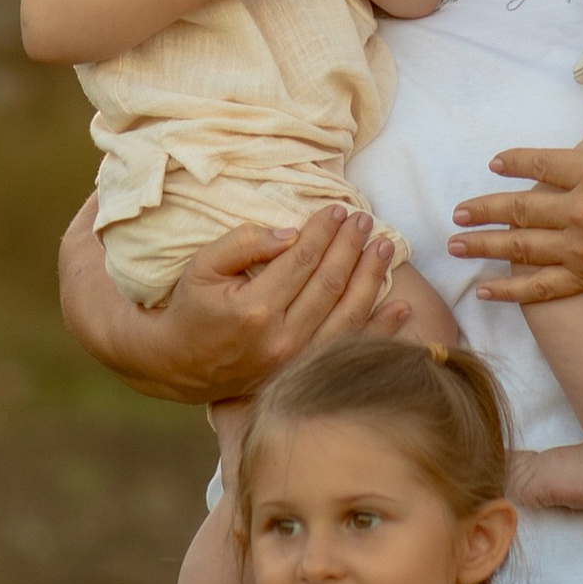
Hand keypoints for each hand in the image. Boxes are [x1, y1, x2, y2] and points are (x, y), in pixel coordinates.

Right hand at [59, 196, 410, 403]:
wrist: (180, 364)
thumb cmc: (192, 307)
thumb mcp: (203, 267)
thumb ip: (243, 244)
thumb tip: (290, 233)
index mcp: (254, 310)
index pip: (301, 262)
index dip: (323, 233)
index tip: (338, 210)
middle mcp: (280, 339)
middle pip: (329, 284)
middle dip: (351, 248)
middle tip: (366, 220)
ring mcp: (296, 361)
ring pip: (347, 315)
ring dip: (371, 278)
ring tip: (384, 247)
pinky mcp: (305, 373)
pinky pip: (350, 347)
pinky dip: (380, 327)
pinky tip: (401, 305)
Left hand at [449, 96, 582, 307]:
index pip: (542, 163)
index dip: (514, 161)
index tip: (494, 162)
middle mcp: (581, 211)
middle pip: (520, 208)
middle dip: (484, 208)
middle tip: (457, 210)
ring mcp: (582, 250)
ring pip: (520, 247)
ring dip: (483, 245)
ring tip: (456, 244)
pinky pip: (542, 288)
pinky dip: (511, 290)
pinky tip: (487, 291)